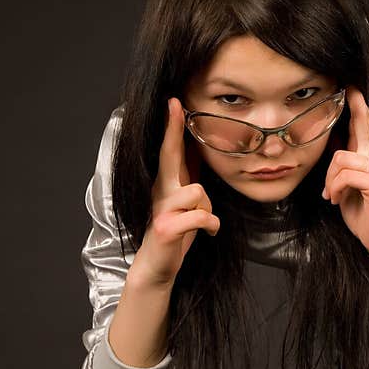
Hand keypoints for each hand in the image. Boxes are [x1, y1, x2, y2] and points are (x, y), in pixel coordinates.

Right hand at [131, 97, 220, 286]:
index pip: (170, 150)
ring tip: (203, 222)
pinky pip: (201, 217)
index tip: (174, 102)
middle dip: (173, 130)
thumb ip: (190, 179)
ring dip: (208, 209)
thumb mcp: (184, 202)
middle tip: (174, 104)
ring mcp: (162, 209)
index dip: (173, 126)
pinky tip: (207, 233)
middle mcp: (161, 191)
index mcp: (167, 184)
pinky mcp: (166, 227)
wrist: (157, 266)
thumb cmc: (176, 232)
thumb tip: (199, 152)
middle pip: (170, 155)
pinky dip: (211, 226)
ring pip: (199, 193)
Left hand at [321, 86, 368, 258]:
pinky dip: (335, 188)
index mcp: (368, 157)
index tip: (351, 87)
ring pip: (341, 158)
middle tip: (343, 118)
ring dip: (330, 180)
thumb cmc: (361, 211)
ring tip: (332, 195)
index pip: (364, 126)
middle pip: (358, 131)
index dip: (358, 106)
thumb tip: (329, 144)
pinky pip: (346, 175)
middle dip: (349, 124)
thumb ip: (340, 164)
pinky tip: (336, 200)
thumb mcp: (344, 184)